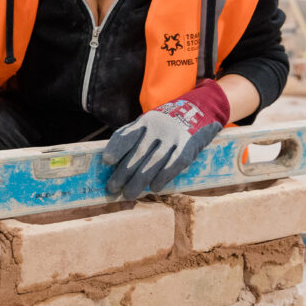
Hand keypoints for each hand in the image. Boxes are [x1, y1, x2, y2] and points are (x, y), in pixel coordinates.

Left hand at [102, 79, 229, 199]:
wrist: (199, 111)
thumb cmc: (165, 125)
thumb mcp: (149, 124)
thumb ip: (133, 138)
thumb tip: (113, 163)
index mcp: (145, 121)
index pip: (127, 135)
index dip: (116, 148)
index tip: (107, 161)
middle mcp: (158, 128)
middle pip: (138, 153)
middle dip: (123, 173)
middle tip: (112, 188)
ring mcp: (174, 138)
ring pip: (153, 162)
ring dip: (139, 181)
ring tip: (128, 194)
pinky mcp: (188, 147)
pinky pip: (173, 165)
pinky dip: (163, 177)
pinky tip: (154, 188)